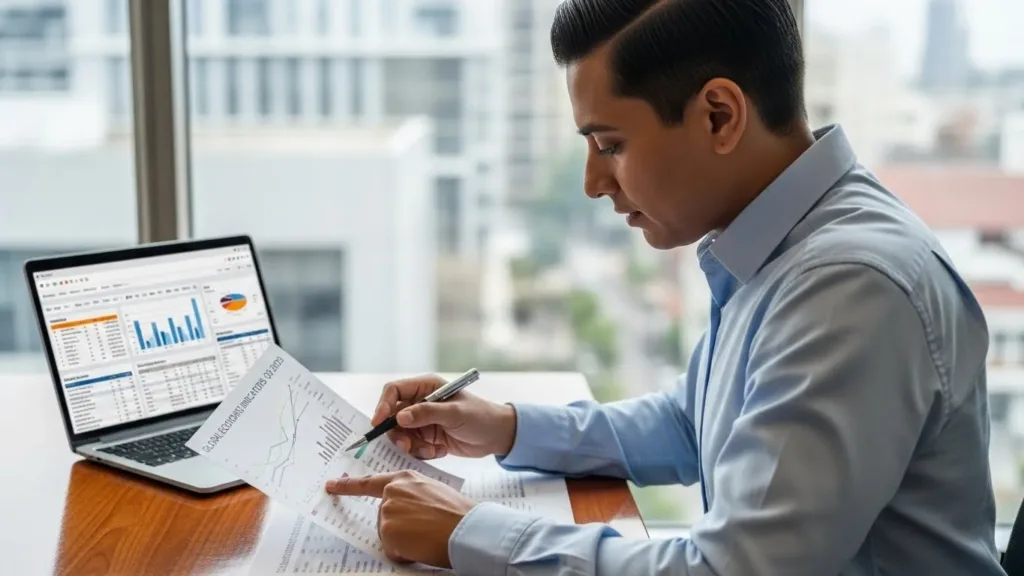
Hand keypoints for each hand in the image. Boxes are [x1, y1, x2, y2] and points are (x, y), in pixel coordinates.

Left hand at [325, 470, 474, 567]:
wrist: (467, 528)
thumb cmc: (458, 513)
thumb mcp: (433, 492)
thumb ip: (413, 495)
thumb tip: (406, 512)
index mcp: (405, 478)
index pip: (370, 482)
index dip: (348, 485)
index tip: (331, 485)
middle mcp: (392, 492)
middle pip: (385, 517)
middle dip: (400, 528)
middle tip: (426, 529)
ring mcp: (387, 511)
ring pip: (389, 535)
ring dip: (405, 542)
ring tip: (428, 536)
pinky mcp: (387, 531)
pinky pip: (392, 551)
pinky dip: (406, 554)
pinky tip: (422, 546)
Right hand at [372, 375, 515, 459]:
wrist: (497, 436)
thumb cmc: (480, 416)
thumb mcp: (455, 413)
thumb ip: (427, 414)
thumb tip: (399, 416)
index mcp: (426, 387)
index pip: (394, 390)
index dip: (383, 405)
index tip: (379, 423)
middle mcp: (420, 402)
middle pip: (392, 416)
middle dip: (398, 433)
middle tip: (407, 446)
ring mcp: (422, 420)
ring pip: (401, 434)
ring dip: (412, 446)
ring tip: (431, 450)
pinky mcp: (426, 437)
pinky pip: (412, 447)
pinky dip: (422, 452)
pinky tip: (440, 451)